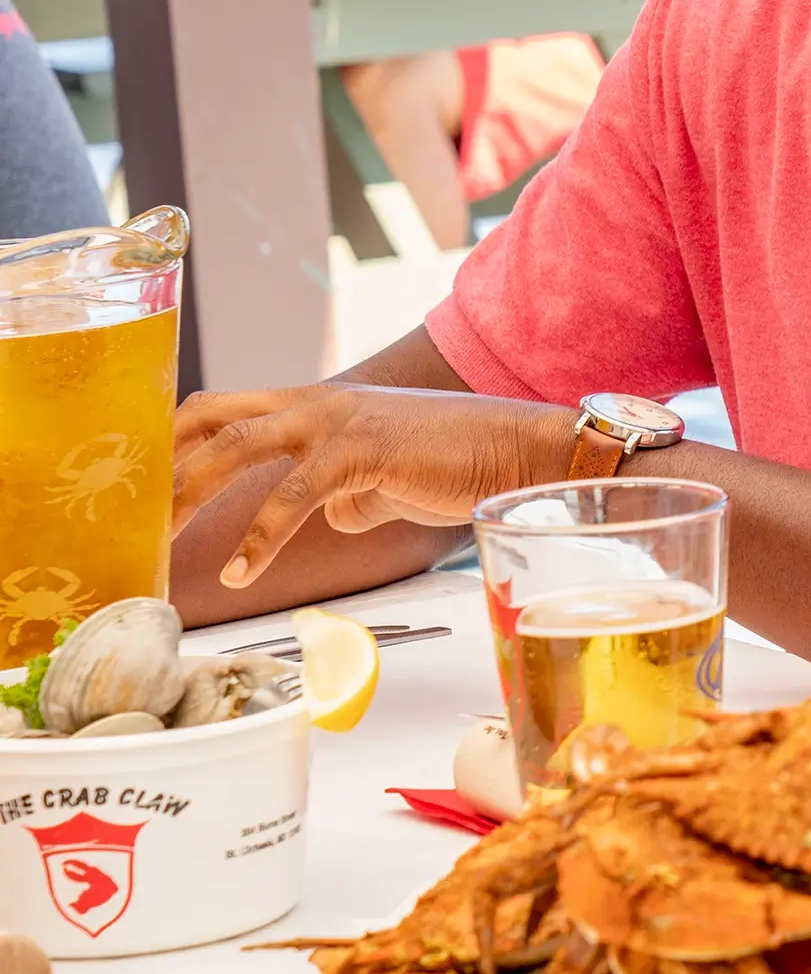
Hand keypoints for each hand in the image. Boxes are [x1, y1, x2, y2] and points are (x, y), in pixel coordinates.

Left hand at [173, 383, 573, 588]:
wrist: (514, 450)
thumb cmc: (456, 463)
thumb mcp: (383, 477)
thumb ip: (347, 491)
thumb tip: (329, 517)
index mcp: (314, 405)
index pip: (221, 408)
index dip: (174, 440)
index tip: (141, 484)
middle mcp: (314, 402)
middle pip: (211, 418)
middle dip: (165, 465)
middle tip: (133, 517)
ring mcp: (335, 419)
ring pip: (237, 446)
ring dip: (192, 494)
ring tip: (164, 542)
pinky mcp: (360, 450)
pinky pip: (292, 495)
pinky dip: (259, 538)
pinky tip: (241, 572)